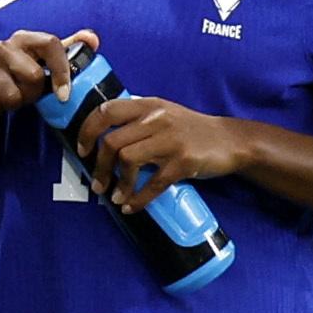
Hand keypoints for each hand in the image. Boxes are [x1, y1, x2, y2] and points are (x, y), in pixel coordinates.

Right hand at [0, 29, 100, 118]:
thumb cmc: (16, 76)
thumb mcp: (42, 63)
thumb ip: (67, 50)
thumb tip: (92, 39)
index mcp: (24, 38)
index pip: (51, 44)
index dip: (61, 70)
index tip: (64, 94)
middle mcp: (2, 46)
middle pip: (33, 75)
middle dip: (33, 92)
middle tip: (27, 91)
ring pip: (12, 95)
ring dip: (16, 102)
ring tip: (11, 96)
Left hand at [77, 96, 250, 214]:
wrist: (230, 140)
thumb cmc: (190, 130)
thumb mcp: (163, 113)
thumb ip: (136, 118)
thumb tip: (101, 135)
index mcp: (147, 105)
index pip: (106, 111)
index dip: (87, 132)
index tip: (82, 150)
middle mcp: (157, 118)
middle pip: (112, 142)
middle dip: (99, 167)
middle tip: (97, 184)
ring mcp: (171, 140)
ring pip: (128, 160)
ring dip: (118, 184)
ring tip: (115, 197)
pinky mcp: (184, 161)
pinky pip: (153, 183)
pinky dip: (138, 199)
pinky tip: (131, 206)